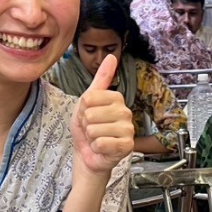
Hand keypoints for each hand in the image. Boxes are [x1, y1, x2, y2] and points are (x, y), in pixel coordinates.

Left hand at [70, 54, 133, 176]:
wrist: (88, 155)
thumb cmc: (87, 129)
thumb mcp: (87, 102)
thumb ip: (100, 79)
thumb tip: (111, 56)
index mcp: (116, 98)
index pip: (89, 98)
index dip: (83, 109)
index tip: (89, 116)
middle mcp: (125, 112)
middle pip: (91, 114)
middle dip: (86, 125)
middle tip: (93, 130)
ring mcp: (128, 129)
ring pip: (95, 129)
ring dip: (91, 137)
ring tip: (97, 139)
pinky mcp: (127, 146)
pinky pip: (102, 143)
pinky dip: (96, 148)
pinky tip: (102, 148)